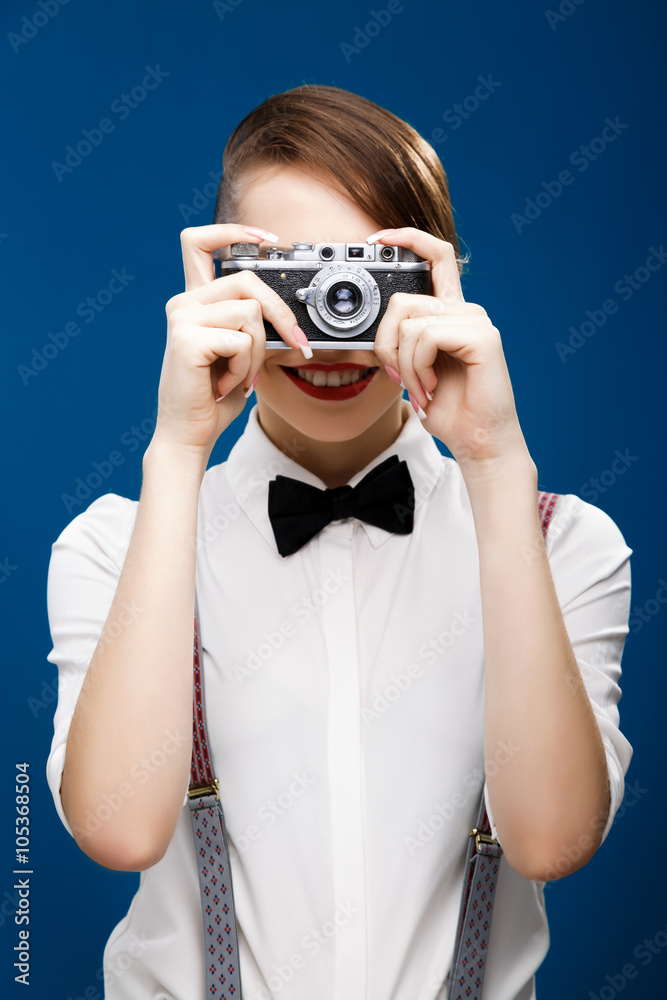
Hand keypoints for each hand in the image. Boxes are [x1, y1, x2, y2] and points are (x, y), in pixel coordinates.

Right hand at [152, 224, 306, 457]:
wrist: (189, 433)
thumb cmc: (214, 396)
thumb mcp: (241, 353)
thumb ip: (254, 326)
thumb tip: (291, 315)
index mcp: (194, 301)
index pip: (201, 241)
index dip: (234, 230)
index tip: (268, 238)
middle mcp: (184, 303)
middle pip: (247, 279)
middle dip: (281, 313)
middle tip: (298, 344)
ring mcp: (182, 318)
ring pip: (250, 313)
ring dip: (259, 352)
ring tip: (242, 376)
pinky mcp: (188, 339)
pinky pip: (242, 340)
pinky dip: (246, 368)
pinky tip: (227, 384)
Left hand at [369, 227, 532, 470]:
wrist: (478, 442)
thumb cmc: (449, 410)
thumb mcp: (412, 370)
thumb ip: (400, 342)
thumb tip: (375, 332)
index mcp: (450, 313)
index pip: (435, 256)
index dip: (407, 237)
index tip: (376, 238)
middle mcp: (466, 311)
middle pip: (403, 301)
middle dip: (386, 345)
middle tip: (398, 378)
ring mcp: (476, 322)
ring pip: (410, 324)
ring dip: (404, 366)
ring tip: (421, 389)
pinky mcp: (482, 338)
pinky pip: (426, 337)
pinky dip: (417, 367)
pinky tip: (431, 387)